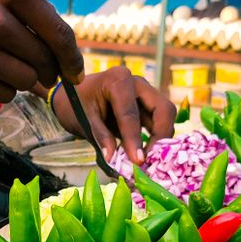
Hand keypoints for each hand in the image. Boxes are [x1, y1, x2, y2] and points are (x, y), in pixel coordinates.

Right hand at [0, 0, 84, 101]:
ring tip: (7, 63)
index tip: (76, 73)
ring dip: (24, 78)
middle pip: (45, 63)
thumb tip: (64, 48)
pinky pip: (3, 93)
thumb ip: (32, 8)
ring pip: (26, 81)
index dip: (73, 60)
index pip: (61, 35)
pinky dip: (4, 88)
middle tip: (42, 70)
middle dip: (48, 71)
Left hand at [51, 66, 175, 164]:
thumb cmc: (76, 103)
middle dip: (161, 137)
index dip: (134, 139)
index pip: (130, 114)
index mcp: (117, 80)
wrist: (74, 95)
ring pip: (166, 115)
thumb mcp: (83, 119)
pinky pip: (159, 121)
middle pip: (163, 109)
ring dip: (161, 138)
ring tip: (149, 160)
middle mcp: (137, 83)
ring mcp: (146, 93)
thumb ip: (100, 137)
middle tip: (150, 160)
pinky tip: (147, 154)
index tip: (138, 161)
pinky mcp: (148, 105)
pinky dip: (156, 138)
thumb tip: (113, 158)